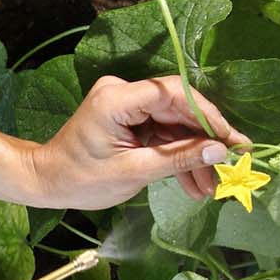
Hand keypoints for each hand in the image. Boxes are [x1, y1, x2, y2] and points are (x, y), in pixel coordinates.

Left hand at [26, 75, 247, 209]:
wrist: (48, 182)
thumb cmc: (80, 179)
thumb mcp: (134, 172)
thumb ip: (178, 159)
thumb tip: (220, 151)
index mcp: (117, 99)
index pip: (174, 94)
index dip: (207, 116)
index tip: (230, 141)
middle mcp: (123, 94)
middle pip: (179, 109)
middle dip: (205, 141)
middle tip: (231, 166)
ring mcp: (127, 106)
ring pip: (175, 125)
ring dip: (194, 154)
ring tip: (211, 185)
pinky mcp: (130, 120)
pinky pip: (163, 134)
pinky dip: (178, 156)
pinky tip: (194, 182)